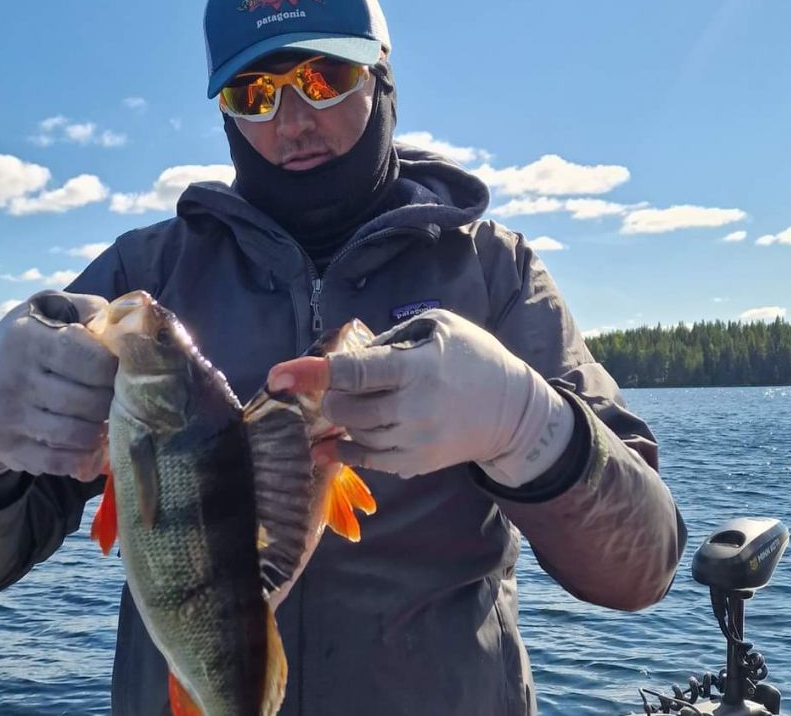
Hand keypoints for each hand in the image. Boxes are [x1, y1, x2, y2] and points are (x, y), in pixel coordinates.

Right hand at [0, 290, 115, 480]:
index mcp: (27, 338)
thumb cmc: (24, 341)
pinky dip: (83, 457)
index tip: (119, 368)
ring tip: (106, 417)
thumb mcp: (47, 309)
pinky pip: (59, 463)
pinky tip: (89, 442)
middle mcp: (14, 378)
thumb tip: (128, 324)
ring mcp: (9, 417)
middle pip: (91, 402)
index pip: (94, 362)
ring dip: (101, 430)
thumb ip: (89, 309)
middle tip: (119, 397)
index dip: (117, 369)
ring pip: (79, 435)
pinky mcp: (7, 449)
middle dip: (113, 402)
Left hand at [269, 309, 573, 485]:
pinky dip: (342, 449)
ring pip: (351, 435)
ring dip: (337, 421)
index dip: (314, 373)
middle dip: (328, 397)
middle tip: (333, 386)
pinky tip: (329, 442)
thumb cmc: (475, 359)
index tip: (278, 375)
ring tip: (344, 406)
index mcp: (416, 369)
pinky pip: (365, 460)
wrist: (512, 414)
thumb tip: (351, 354)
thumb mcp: (441, 326)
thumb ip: (393, 337)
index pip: (356, 372)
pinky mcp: (413, 464)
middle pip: (344, 409)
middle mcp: (411, 410)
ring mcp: (412, 442)